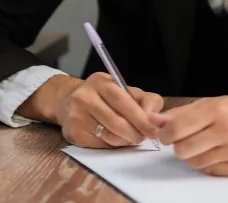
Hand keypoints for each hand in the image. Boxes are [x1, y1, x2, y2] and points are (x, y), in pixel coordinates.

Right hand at [20, 72, 166, 147]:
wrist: (68, 101)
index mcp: (101, 82)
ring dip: (126, 140)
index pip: (124, 103)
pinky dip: (113, 144)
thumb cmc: (106, 97)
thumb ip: (148, 101)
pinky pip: (100, 144)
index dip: (141, 119)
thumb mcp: (128, 91)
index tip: (154, 130)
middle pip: (116, 122)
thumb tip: (159, 120)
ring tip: (131, 137)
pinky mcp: (73, 133)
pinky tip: (116, 138)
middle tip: (144, 136)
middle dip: (135, 133)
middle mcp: (84, 97)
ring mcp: (76, 116)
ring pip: (109, 136)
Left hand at [157, 85, 227, 176]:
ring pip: (196, 163)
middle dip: (179, 147)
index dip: (165, 134)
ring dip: (196, 156)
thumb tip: (154, 120)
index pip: (176, 128)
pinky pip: (211, 171)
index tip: (166, 135)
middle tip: (187, 141)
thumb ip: (182, 113)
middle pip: (183, 150)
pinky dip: (211, 163)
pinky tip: (221, 152)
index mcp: (218, 109)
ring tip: (208, 145)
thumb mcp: (214, 103)